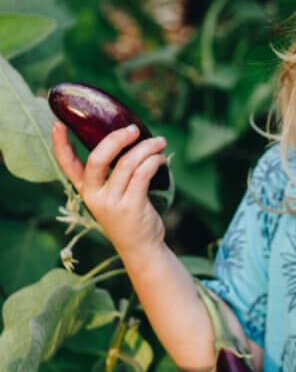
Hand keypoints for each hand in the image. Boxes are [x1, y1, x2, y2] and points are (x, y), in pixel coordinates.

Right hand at [52, 120, 166, 261]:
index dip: (60, 145)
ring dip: (146, 148)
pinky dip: (154, 161)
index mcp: (86, 190)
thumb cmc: (128, 215)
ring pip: (127, 163)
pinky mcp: (132, 206)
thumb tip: (130, 136)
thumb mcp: (111, 195)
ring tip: (158, 142)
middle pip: (98, 159)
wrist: (140, 248)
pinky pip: (143, 174)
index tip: (58, 124)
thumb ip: (113, 173)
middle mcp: (94, 195)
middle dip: (116, 138)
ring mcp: (113, 202)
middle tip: (133, 129)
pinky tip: (160, 158)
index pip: (67, 165)